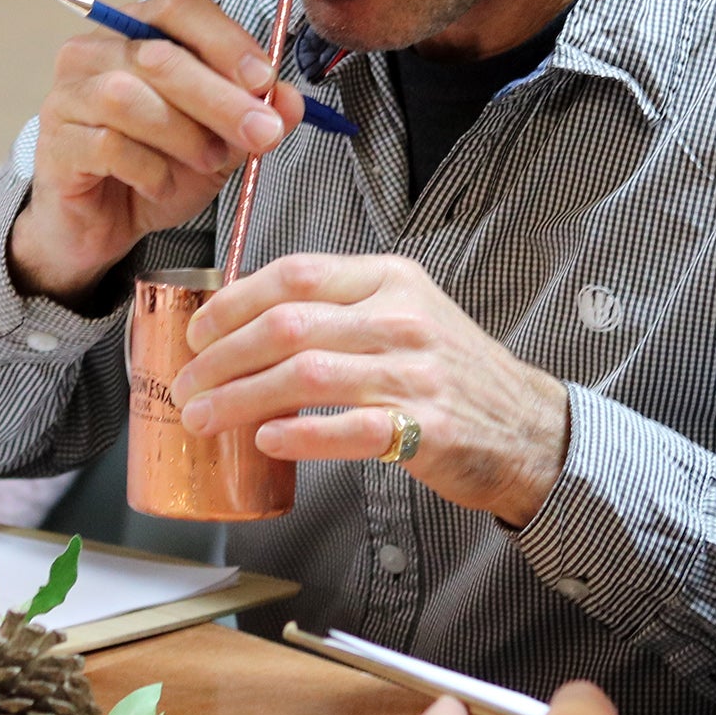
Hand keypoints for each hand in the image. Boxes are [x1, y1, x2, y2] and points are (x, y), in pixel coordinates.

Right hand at [6, 0, 309, 304]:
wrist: (102, 223)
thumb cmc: (157, 166)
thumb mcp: (220, 141)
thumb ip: (254, 116)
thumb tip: (292, 101)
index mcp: (136, 32)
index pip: (179, 8)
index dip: (226, 40)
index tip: (265, 80)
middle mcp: (94, 51)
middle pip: (159, 55)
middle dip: (220, 97)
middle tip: (263, 132)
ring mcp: (68, 95)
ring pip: (129, 97)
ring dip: (184, 134)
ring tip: (209, 161)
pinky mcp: (56, 142)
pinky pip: (107, 146)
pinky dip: (149, 169)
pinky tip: (162, 184)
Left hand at [174, 253, 566, 526]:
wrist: (528, 426)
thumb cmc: (450, 371)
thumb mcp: (404, 312)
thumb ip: (337, 307)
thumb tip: (243, 321)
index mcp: (390, 279)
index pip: (296, 274)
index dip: (233, 302)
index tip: (197, 332)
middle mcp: (402, 318)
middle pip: (289, 326)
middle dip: (222, 358)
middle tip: (187, 385)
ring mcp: (416, 373)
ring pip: (306, 376)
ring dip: (241, 399)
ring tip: (204, 418)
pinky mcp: (426, 428)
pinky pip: (350, 428)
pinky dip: (300, 435)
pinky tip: (266, 441)